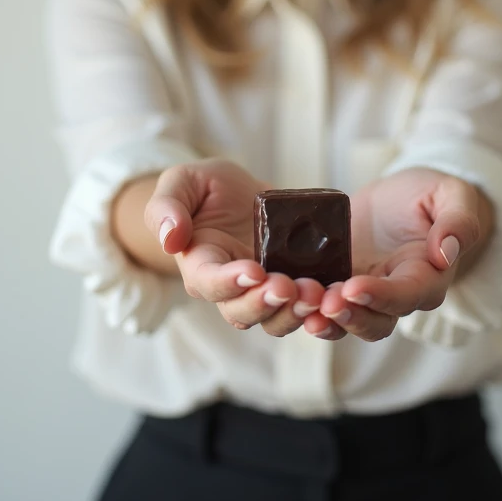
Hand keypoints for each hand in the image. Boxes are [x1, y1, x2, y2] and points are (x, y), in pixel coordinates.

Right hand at [144, 160, 324, 334]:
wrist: (233, 191)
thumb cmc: (202, 188)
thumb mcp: (180, 183)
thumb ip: (167, 207)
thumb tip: (169, 239)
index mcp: (199, 264)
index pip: (208, 282)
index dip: (229, 282)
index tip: (253, 271)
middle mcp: (229, 287)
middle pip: (242, 311)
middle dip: (266, 303)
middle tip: (290, 286)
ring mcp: (262, 289)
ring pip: (274, 317)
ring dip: (294, 312)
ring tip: (316, 294)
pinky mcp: (291, 282)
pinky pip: (303, 305)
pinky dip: (318, 307)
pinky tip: (334, 293)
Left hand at [303, 168, 484, 342]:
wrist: (404, 197)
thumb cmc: (432, 196)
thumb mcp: (451, 195)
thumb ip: (458, 222)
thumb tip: (446, 253)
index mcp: (428, 276)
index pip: (407, 295)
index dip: (381, 296)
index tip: (354, 287)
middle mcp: (397, 294)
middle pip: (376, 322)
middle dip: (349, 316)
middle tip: (324, 303)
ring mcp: (366, 292)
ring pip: (348, 321)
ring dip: (325, 319)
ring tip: (303, 306)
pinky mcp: (340, 282)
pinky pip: (323, 304)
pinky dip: (306, 306)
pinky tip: (287, 296)